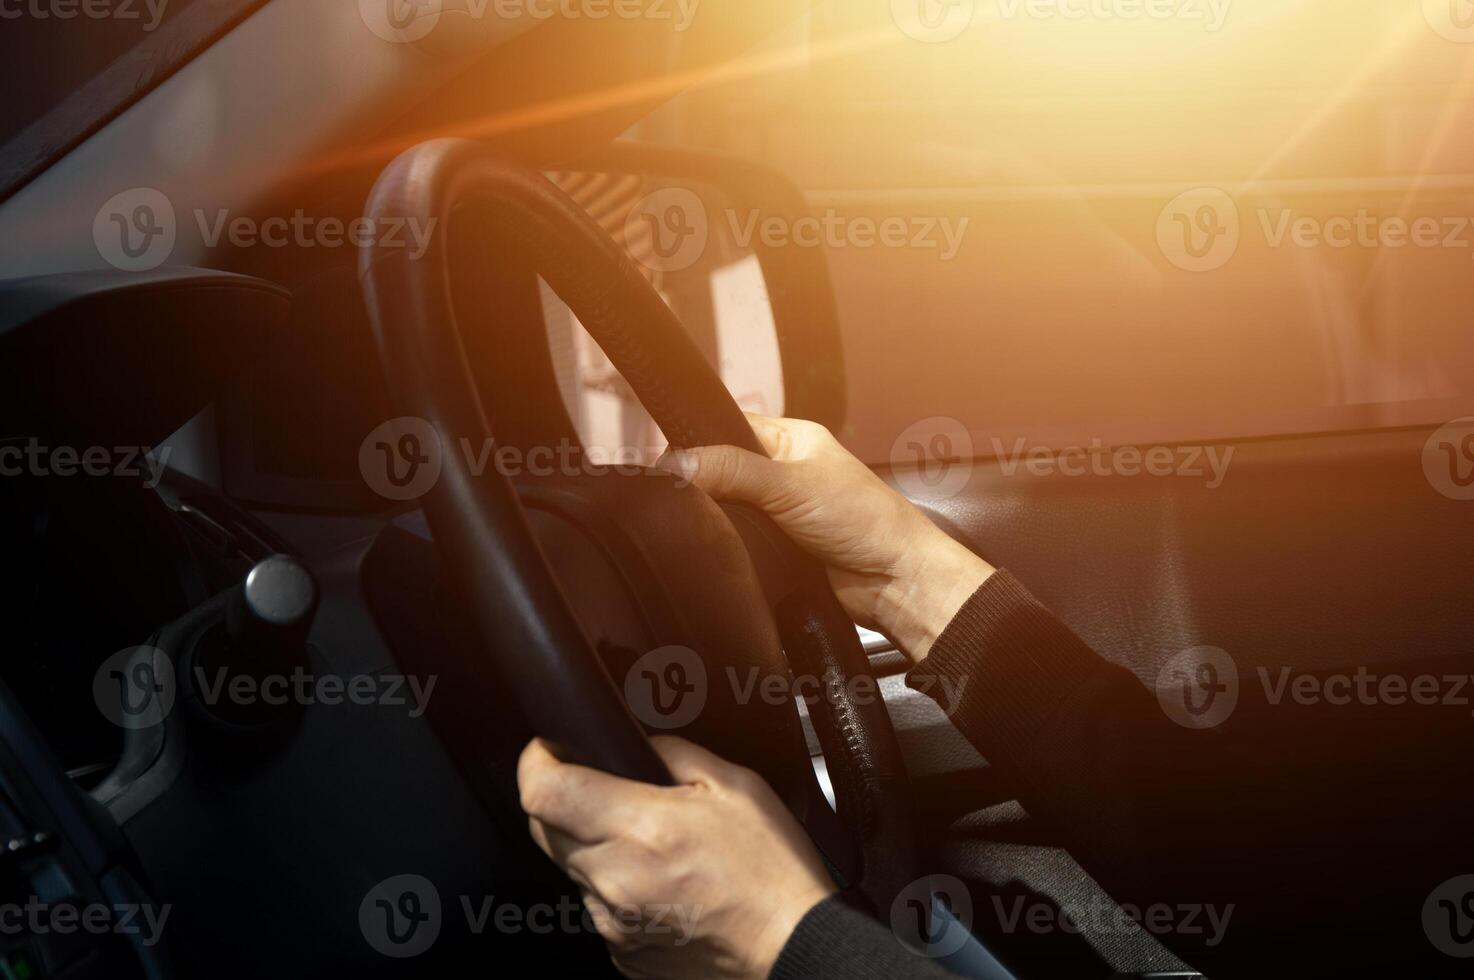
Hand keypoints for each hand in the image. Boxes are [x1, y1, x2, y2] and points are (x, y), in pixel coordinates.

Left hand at [519, 736, 835, 979]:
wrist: (793, 948)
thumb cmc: (773, 872)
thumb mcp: (734, 785)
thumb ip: (673, 753)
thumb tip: (638, 744)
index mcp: (642, 829)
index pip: (544, 791)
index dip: (535, 761)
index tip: (547, 750)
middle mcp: (616, 879)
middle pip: (543, 828)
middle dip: (561, 799)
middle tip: (603, 790)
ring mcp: (614, 922)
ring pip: (569, 868)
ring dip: (591, 847)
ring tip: (650, 844)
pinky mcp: (622, 952)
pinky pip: (597, 906)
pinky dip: (615, 887)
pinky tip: (660, 883)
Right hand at [659, 414, 992, 660]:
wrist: (896, 583)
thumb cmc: (864, 520)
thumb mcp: (791, 485)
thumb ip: (733, 471)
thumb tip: (675, 465)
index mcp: (791, 441)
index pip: (728, 427)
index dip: (697, 442)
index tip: (665, 465)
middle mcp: (783, 472)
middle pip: (722, 472)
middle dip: (703, 487)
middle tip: (678, 502)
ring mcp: (779, 512)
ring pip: (727, 510)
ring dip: (717, 522)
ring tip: (695, 528)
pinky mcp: (776, 549)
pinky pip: (739, 542)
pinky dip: (729, 547)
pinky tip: (716, 551)